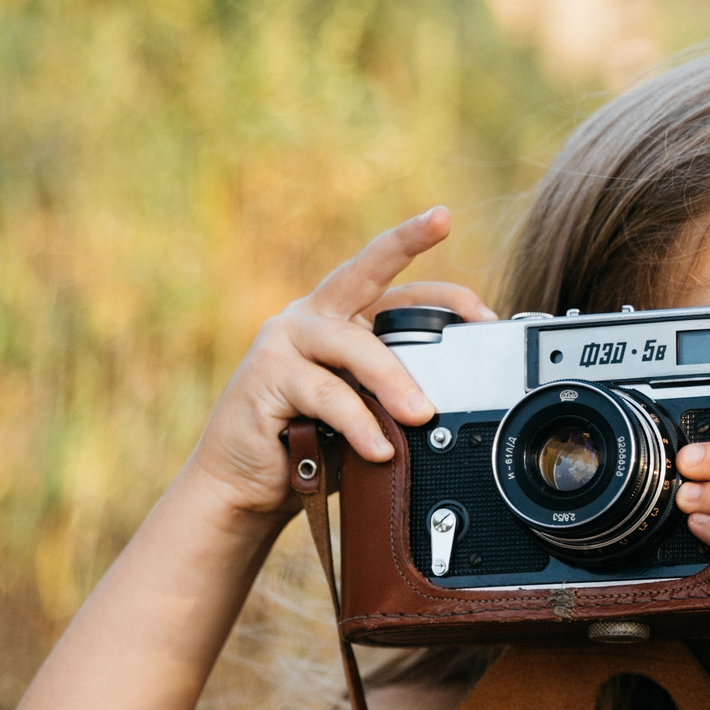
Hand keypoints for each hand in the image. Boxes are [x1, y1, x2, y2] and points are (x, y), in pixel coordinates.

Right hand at [181, 208, 493, 523]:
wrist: (241, 487)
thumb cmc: (304, 450)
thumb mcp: (362, 419)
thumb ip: (391, 400)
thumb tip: (445, 406)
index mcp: (339, 320)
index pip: (389, 284)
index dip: (433, 278)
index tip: (469, 270)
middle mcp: (311, 317)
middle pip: (363, 270)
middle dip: (405, 240)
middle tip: (442, 222)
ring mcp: (283, 341)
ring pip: (351, 344)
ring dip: (393, 379)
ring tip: (421, 414)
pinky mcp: (264, 375)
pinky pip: (325, 393)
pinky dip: (357, 423)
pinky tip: (377, 449)